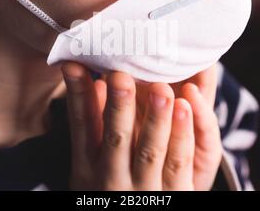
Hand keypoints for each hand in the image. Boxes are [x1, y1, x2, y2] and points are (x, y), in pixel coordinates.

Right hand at [61, 62, 221, 190]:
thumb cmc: (108, 188)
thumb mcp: (91, 164)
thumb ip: (93, 124)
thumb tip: (95, 83)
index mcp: (88, 166)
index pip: (81, 126)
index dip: (78, 96)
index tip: (74, 65)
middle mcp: (113, 177)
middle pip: (115, 138)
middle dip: (118, 106)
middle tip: (120, 76)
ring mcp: (144, 187)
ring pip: (151, 151)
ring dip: (156, 119)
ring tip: (160, 90)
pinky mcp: (174, 194)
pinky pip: (179, 163)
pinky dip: (182, 135)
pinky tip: (185, 107)